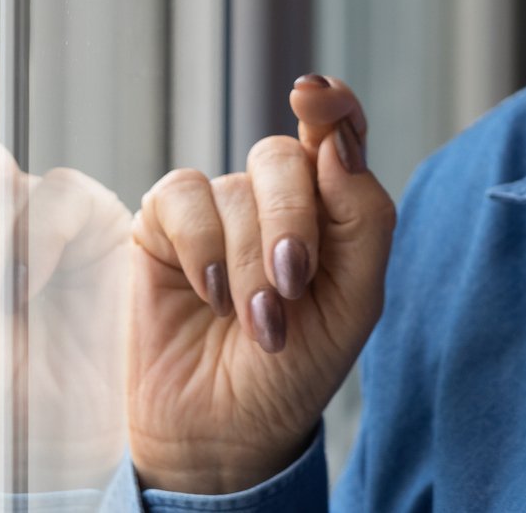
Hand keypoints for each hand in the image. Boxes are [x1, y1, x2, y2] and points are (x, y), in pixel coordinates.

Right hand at [126, 77, 394, 494]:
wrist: (230, 429)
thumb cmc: (300, 364)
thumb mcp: (356, 299)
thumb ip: (362, 216)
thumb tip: (336, 141)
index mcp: (332, 202)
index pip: (336, 129)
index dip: (331, 105)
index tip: (315, 97)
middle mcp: (276, 194)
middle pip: (284, 157)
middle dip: (290, 225)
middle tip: (290, 287)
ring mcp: (219, 207)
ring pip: (236, 188)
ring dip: (248, 261)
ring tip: (255, 321)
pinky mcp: (163, 227)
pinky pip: (181, 198)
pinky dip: (201, 249)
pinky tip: (209, 296)